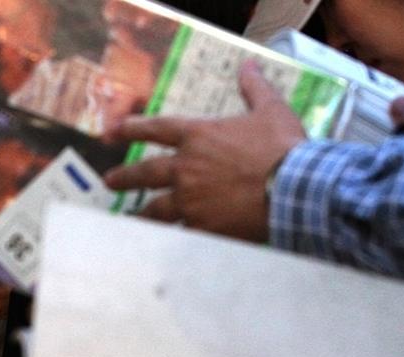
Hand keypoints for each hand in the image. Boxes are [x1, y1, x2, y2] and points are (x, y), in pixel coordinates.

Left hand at [104, 62, 306, 238]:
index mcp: (198, 135)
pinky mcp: (201, 227)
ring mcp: (190, 200)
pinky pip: (179, 234)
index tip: (112, 132)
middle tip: (110, 181)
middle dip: (125, 177)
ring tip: (132, 218)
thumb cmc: (284, 146)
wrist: (294, 187)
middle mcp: (186, 168)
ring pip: (156, 209)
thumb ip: (254, 87)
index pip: (156, 129)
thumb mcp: (271, 109)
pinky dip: (171, 238)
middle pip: (145, 172)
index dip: (132, 129)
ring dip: (142, 214)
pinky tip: (161, 245)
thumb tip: (248, 65)